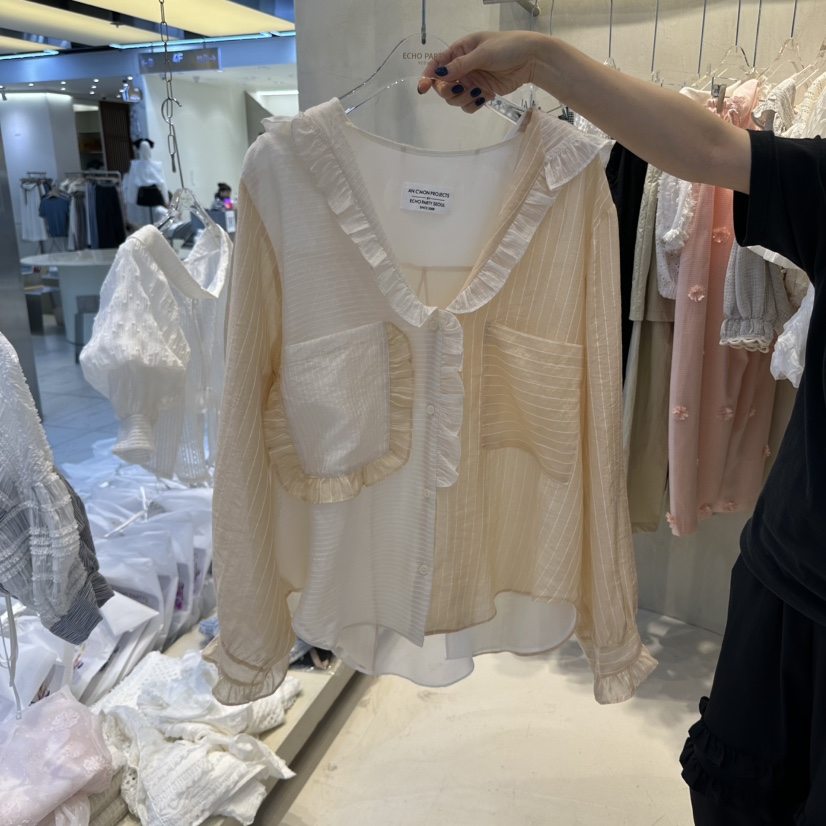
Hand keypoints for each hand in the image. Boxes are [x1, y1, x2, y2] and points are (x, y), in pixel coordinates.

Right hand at [417, 31, 541, 111]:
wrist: (530, 60)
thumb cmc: (508, 48)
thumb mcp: (483, 53)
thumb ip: (461, 65)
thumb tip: (440, 75)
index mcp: (459, 51)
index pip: (437, 65)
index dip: (428, 76)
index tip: (423, 88)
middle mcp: (462, 68)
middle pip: (443, 86)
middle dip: (448, 90)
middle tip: (461, 89)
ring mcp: (471, 82)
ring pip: (455, 99)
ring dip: (462, 99)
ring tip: (478, 92)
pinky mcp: (481, 93)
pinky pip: (468, 106)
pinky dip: (473, 105)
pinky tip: (484, 98)